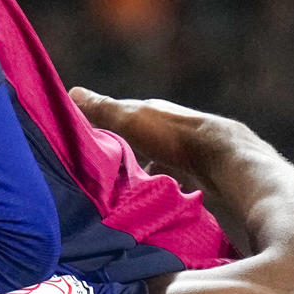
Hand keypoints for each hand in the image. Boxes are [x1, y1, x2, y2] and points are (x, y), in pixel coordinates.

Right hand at [69, 87, 234, 181]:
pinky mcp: (197, 171)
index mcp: (149, 112)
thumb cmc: (172, 136)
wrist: (223, 158)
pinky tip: (154, 202)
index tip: (84, 147)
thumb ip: (101, 110)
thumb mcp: (128, 120)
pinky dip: (161, 187)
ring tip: (125, 195)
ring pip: (155, 162)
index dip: (101, 130)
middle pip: (137, 142)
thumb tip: (70, 92)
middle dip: (122, 156)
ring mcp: (184, 149)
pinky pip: (171, 179)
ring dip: (142, 175)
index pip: (119, 118)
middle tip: (101, 175)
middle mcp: (167, 127)